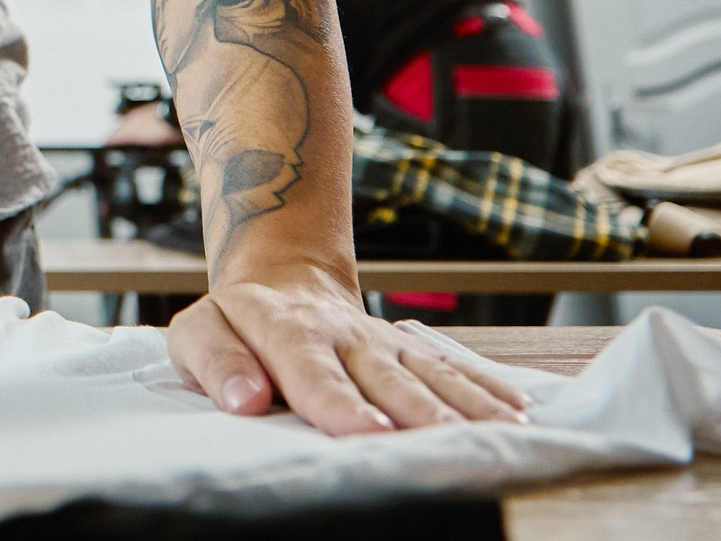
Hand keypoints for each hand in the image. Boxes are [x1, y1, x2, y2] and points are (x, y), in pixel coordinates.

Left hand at [167, 266, 530, 433]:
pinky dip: (490, 389)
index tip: (364, 429)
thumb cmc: (238, 322)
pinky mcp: (413, 348)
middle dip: (419, 413)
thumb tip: (242, 399)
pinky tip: (520, 414)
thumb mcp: (200, 333)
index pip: (313, 371)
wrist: (284, 277)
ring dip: (468, 406)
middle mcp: (345, 337)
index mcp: (286, 334)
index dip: (339, 401)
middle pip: (386, 377)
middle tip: (449, 444)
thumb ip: (215, 363)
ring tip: (504, 436)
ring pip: (431, 373)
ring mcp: (386, 342)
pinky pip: (454, 367)